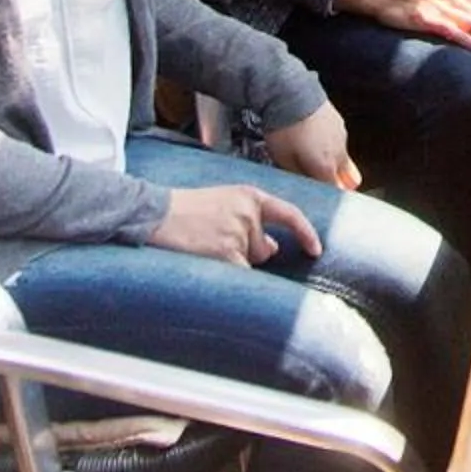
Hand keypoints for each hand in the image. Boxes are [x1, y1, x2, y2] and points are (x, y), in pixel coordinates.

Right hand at [147, 183, 321, 265]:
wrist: (155, 214)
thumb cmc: (185, 210)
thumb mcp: (223, 203)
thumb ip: (250, 220)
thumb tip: (273, 248)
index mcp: (250, 195)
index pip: (289, 214)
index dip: (306, 233)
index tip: (316, 250)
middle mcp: (249, 213)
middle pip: (265, 249)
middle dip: (248, 252)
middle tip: (215, 241)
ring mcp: (238, 233)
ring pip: (250, 263)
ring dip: (233, 262)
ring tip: (206, 246)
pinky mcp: (226, 252)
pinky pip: (239, 276)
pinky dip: (228, 276)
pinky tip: (207, 261)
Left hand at [263, 102, 363, 189]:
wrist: (289, 93)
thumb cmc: (284, 129)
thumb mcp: (283, 160)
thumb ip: (299, 176)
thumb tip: (306, 184)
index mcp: (325, 167)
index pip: (335, 192)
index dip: (329, 199)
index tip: (322, 201)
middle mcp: (339, 153)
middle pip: (346, 178)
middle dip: (337, 185)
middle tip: (323, 188)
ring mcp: (341, 137)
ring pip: (344, 160)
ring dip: (335, 165)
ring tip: (316, 164)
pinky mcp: (339, 123)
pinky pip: (340, 143)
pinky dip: (332, 148)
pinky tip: (317, 144)